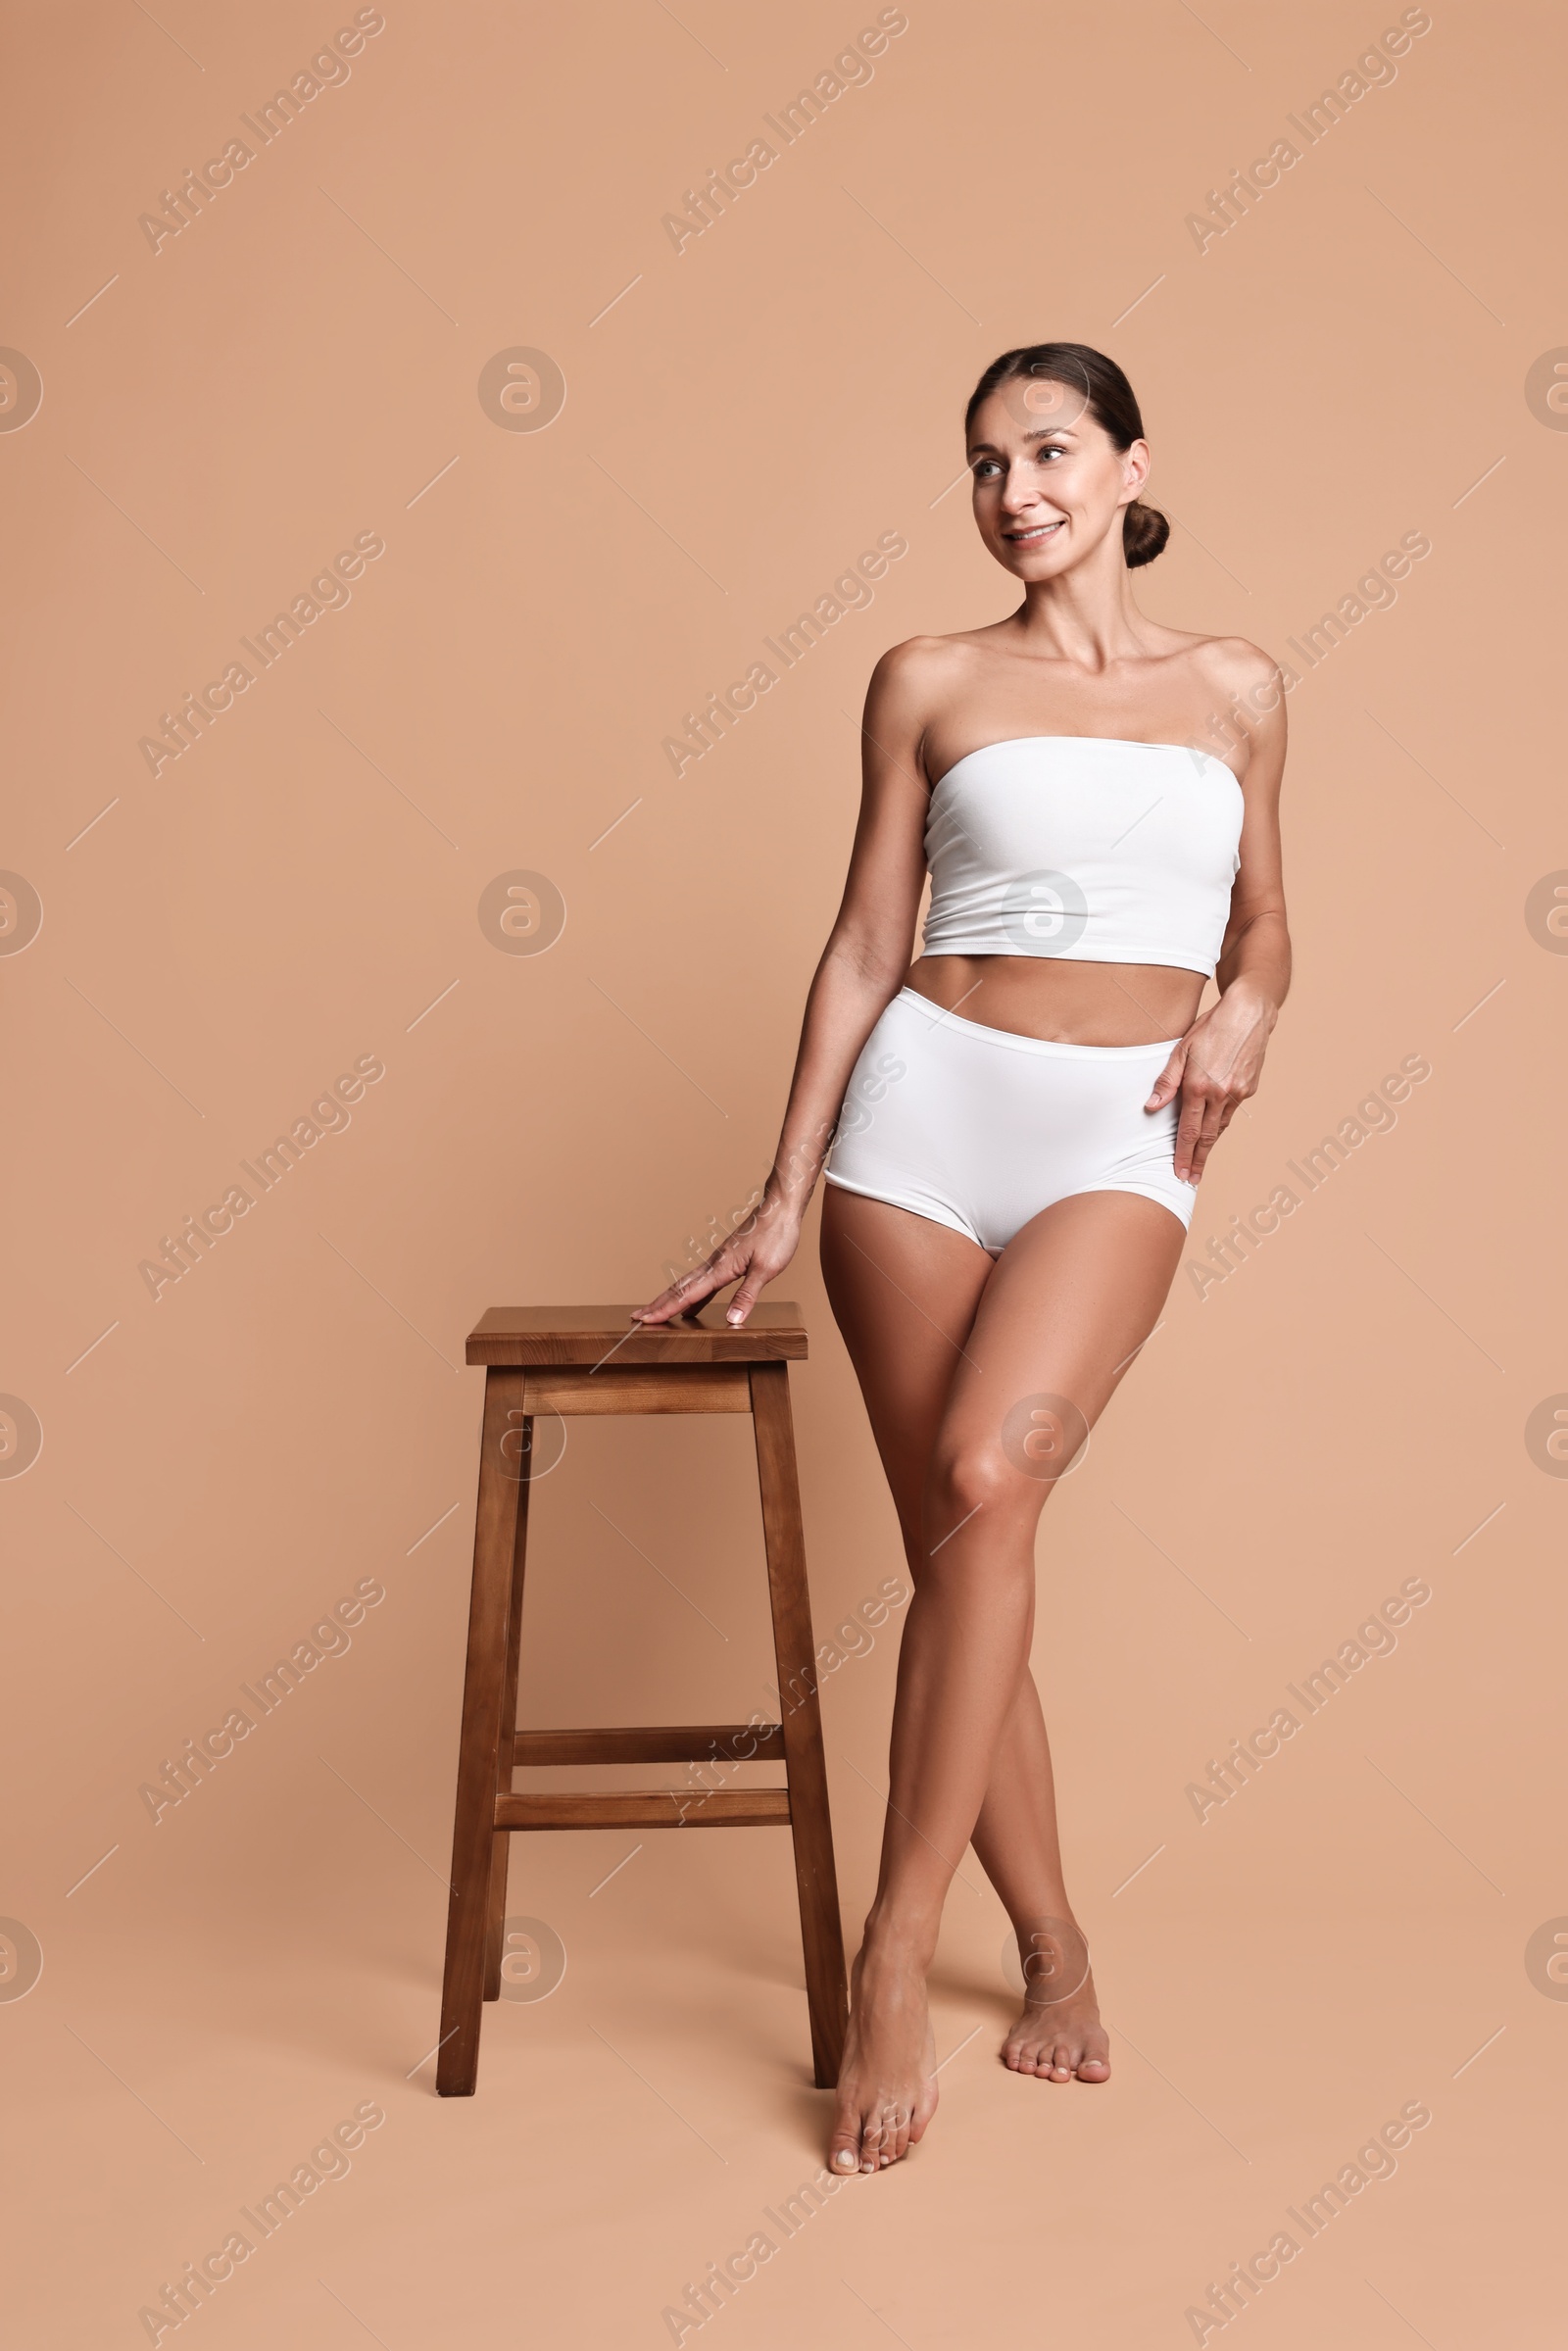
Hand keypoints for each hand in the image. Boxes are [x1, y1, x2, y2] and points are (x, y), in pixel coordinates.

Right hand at [634, 1187, 805, 1327]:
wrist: (780, 1208)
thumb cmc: (776, 1235)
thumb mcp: (766, 1268)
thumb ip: (747, 1295)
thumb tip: (732, 1320)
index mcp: (721, 1268)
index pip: (688, 1294)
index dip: (666, 1309)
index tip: (645, 1319)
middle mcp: (714, 1264)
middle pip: (679, 1288)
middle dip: (658, 1304)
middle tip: (636, 1318)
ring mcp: (719, 1261)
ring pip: (687, 1283)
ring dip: (670, 1299)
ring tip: (655, 1312)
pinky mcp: (727, 1260)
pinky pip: (703, 1282)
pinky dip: (692, 1296)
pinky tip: (692, 1308)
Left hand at [1146, 982, 1275, 1185]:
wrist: (1249, 1013)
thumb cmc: (1211, 1027)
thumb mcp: (1181, 1050)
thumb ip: (1166, 1082)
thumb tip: (1152, 1107)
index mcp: (1199, 1086)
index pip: (1189, 1131)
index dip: (1184, 1154)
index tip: (1180, 1172)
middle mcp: (1221, 1094)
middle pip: (1208, 1137)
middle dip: (1198, 1160)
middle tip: (1191, 1179)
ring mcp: (1239, 1093)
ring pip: (1221, 1126)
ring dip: (1210, 1145)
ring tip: (1200, 1161)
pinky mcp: (1250, 1088)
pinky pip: (1232, 1112)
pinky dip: (1221, 1123)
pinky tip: (1214, 1129)